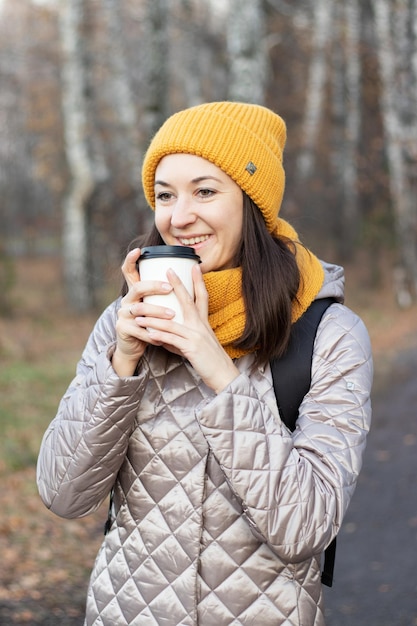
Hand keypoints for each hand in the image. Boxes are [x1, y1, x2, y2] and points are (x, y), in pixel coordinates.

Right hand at [112, 248, 174, 376]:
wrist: (135, 346)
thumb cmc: (151, 322)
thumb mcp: (155, 305)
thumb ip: (164, 293)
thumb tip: (190, 274)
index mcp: (135, 292)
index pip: (128, 271)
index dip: (131, 259)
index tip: (139, 250)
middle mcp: (127, 300)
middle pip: (137, 288)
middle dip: (153, 286)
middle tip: (169, 287)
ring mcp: (123, 315)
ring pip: (139, 310)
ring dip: (156, 312)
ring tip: (172, 315)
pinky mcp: (123, 329)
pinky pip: (138, 330)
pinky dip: (152, 334)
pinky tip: (163, 337)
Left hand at [134, 264, 239, 392]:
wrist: (223, 375)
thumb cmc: (210, 361)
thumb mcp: (196, 345)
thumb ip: (180, 338)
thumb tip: (163, 337)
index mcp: (204, 323)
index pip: (202, 297)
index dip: (198, 281)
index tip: (195, 266)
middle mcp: (200, 326)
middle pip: (188, 300)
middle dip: (177, 284)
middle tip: (168, 269)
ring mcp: (196, 336)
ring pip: (171, 322)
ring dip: (152, 317)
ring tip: (137, 312)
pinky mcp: (192, 348)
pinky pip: (172, 340)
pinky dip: (159, 336)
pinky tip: (149, 334)